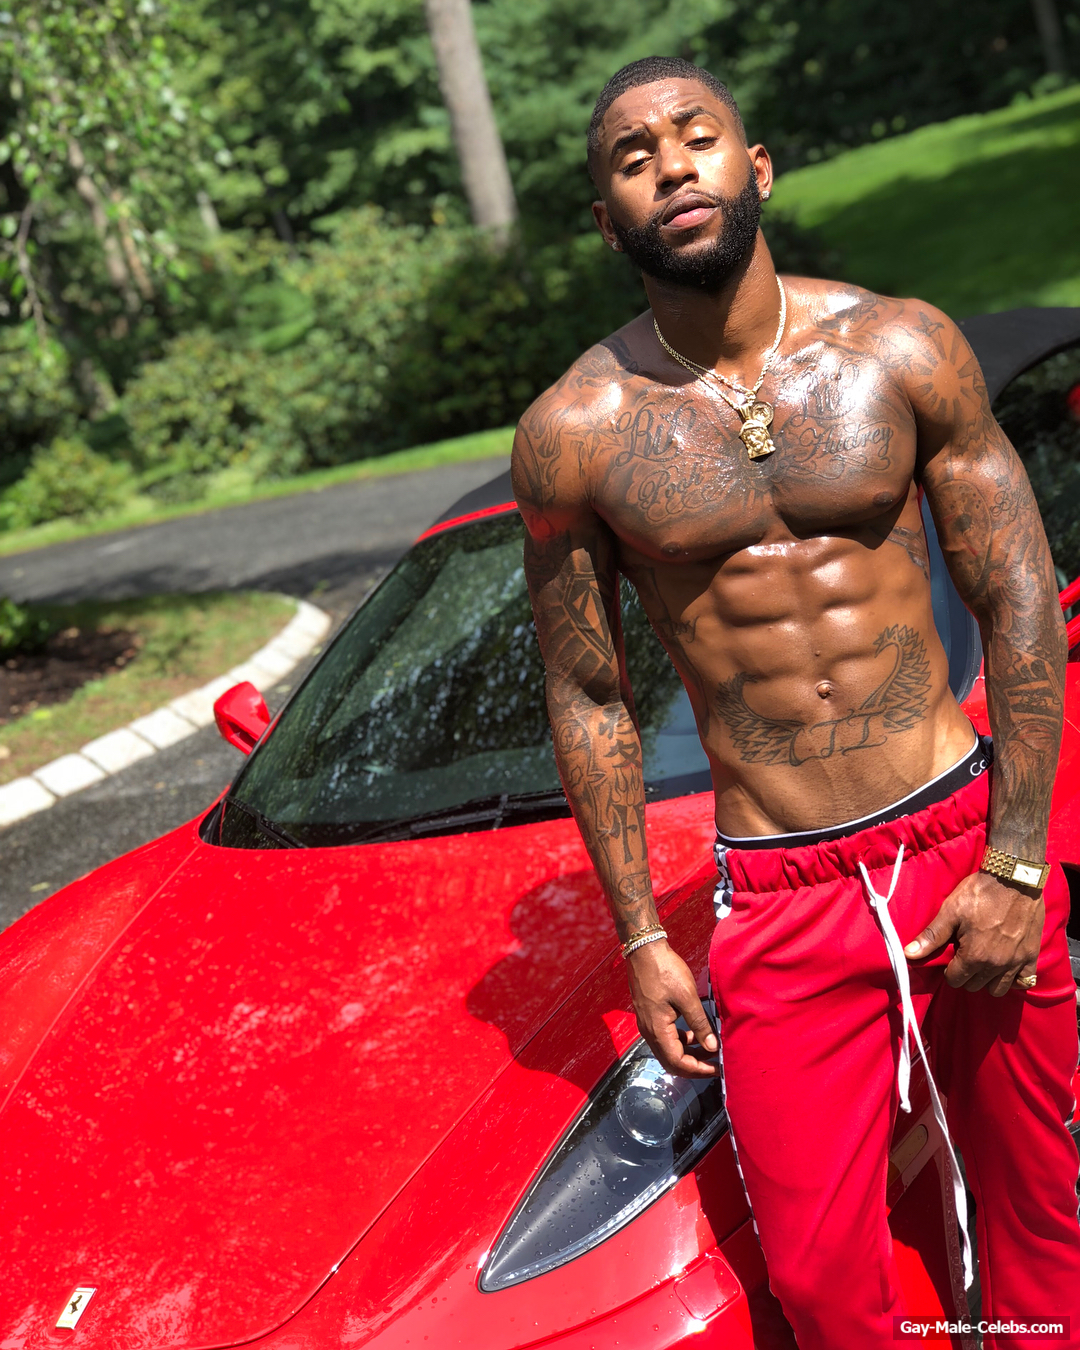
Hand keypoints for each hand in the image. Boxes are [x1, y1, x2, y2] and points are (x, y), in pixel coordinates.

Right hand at [626, 941, 718, 1077]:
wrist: (644, 950)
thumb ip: (699, 1023)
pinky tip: (694, 1032)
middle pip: (671, 1061)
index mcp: (657, 1029)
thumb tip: (712, 1047)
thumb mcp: (687, 997)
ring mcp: (647, 1024)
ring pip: (668, 1050)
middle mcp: (649, 1031)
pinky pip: (665, 1038)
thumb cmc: (665, 970)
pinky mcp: (649, 1015)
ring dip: (688, 1053)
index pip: (677, 1062)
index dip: (698, 1070)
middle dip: (693, 1066)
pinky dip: (681, 1041)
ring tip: (709, 1047)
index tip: (716, 1068)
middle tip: (714, 1064)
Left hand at [903, 870, 1043, 995]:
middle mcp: (996, 965)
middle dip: (966, 974)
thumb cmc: (979, 893)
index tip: (952, 955)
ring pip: (998, 989)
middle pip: (975, 986)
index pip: (955, 980)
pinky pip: (1025, 982)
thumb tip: (908, 954)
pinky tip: (1006, 966)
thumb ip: (931, 937)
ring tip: (984, 961)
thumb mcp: (950, 912)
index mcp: (974, 956)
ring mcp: (1016, 963)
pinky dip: (1014, 979)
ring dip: (988, 980)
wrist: (1014, 878)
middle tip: (966, 954)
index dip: (949, 970)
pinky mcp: (1031, 956)